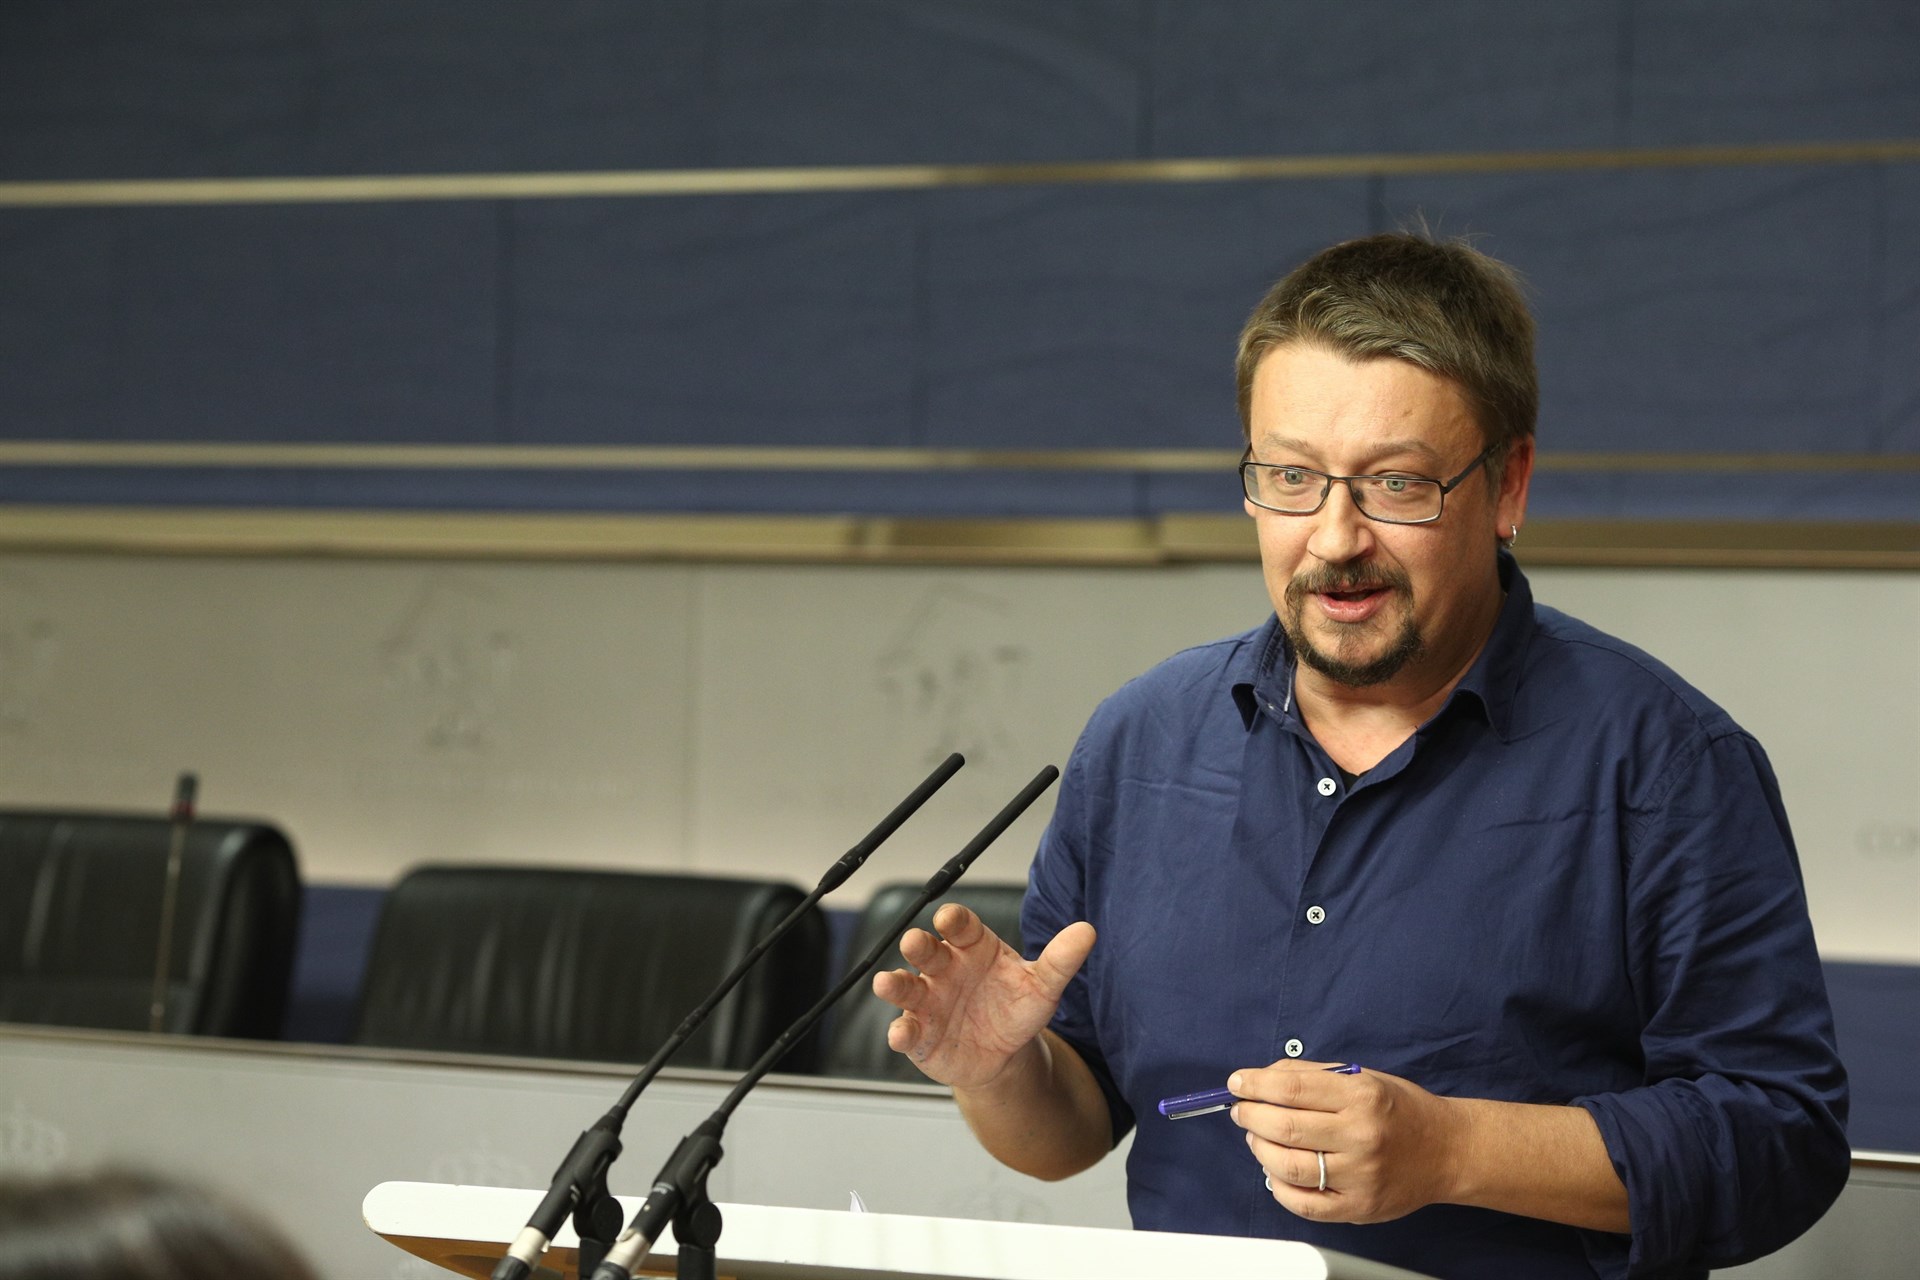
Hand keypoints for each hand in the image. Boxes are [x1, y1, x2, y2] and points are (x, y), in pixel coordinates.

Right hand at [872, 903, 1094, 1089]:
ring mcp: (927, 1000)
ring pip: (905, 986)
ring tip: (888, 983)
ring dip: (895, 983)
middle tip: (916, 942)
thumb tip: (1088, 931)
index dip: (953, 919)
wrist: (1003, 1053)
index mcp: (972, 946)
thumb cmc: (1017, 1008)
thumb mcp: (1042, 986)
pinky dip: (900, 1031)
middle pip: (925, 950)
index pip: (960, 925)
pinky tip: (902, 1033)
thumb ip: (1060, 960)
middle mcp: (944, 968)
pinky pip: (904, 1029)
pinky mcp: (919, 1033)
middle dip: (918, 945)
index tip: (950, 918)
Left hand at [1231, 1060, 1463, 1223]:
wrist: (1447, 1150)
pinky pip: (1304, 1204)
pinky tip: (1274, 1171)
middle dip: (1251, 1116)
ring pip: (1288, 1166)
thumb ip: (1312, 1076)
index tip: (1238, 1083)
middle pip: (1285, 1127)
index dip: (1255, 1085)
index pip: (1291, 1088)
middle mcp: (1362, 1136)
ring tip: (1257, 1138)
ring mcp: (1360, 1176)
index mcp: (1362, 1096)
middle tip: (1243, 1111)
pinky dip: (1278, 1187)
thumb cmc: (1401, 1110)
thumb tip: (1262, 1077)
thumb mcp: (1363, 1078)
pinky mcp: (1359, 1208)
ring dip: (1260, 1149)